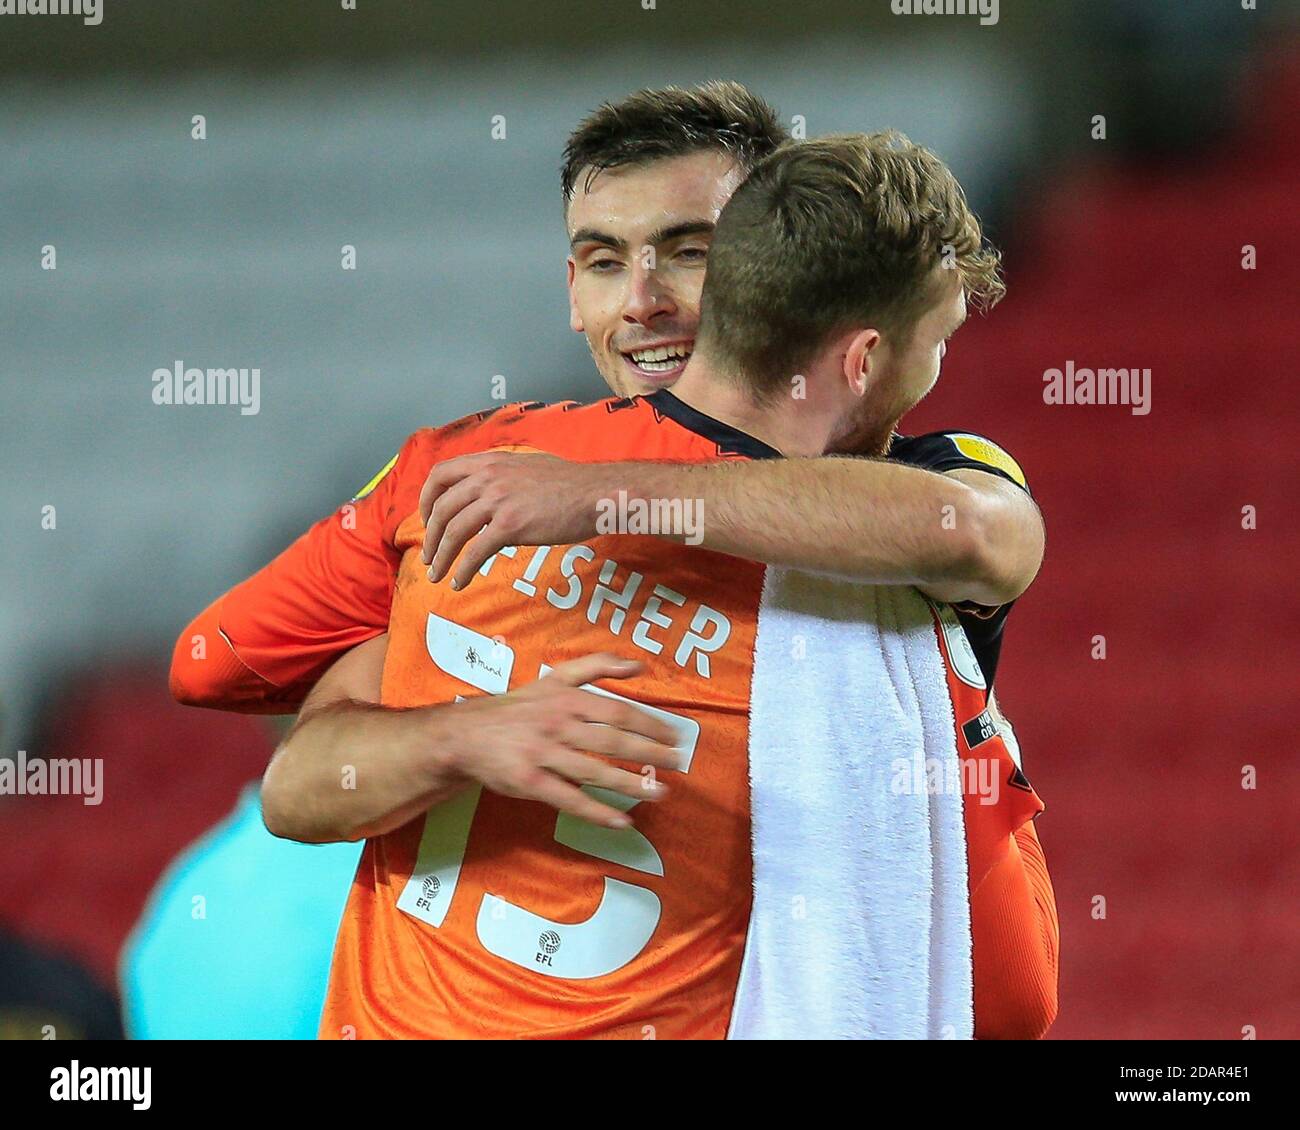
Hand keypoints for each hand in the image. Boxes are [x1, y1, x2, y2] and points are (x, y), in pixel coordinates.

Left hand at [419, 451, 605, 589]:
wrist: (596, 494)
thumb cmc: (570, 483)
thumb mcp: (528, 466)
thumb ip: (504, 475)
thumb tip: (491, 492)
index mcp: (490, 461)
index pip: (441, 473)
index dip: (427, 498)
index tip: (427, 519)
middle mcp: (489, 477)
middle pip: (442, 508)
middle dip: (430, 536)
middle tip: (429, 556)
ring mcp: (498, 500)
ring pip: (453, 532)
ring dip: (441, 557)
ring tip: (437, 575)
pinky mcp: (510, 525)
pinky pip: (475, 552)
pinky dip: (463, 570)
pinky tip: (460, 582)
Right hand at [442, 653, 680, 828]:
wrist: (468, 735)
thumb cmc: (520, 707)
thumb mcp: (556, 678)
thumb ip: (597, 666)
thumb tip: (639, 666)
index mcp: (569, 699)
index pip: (619, 711)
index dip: (650, 725)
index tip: (674, 737)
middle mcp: (558, 724)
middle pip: (613, 741)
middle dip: (649, 754)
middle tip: (677, 764)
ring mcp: (544, 754)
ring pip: (595, 771)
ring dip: (630, 783)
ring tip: (659, 792)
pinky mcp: (530, 782)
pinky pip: (569, 800)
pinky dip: (597, 811)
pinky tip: (621, 820)